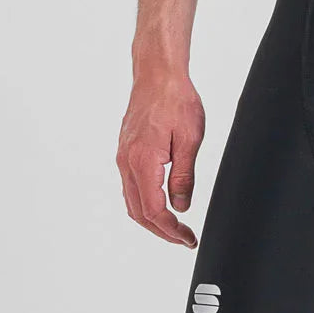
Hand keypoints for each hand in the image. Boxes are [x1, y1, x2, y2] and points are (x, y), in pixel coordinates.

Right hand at [116, 70, 205, 246]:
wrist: (158, 74)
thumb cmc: (176, 99)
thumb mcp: (190, 138)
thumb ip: (184, 175)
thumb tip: (181, 206)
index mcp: (143, 161)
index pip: (153, 210)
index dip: (171, 230)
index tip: (187, 238)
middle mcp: (127, 162)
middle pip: (138, 212)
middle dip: (160, 231)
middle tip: (183, 238)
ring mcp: (123, 157)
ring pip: (132, 201)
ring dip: (151, 219)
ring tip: (174, 226)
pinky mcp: (126, 151)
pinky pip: (131, 186)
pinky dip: (144, 202)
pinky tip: (161, 201)